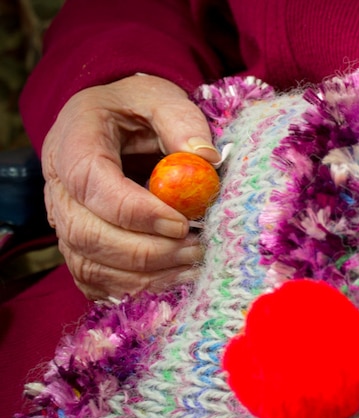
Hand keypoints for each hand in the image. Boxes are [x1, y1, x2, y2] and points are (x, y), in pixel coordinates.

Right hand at [41, 74, 219, 299]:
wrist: (115, 119)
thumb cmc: (137, 108)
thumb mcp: (160, 97)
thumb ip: (182, 121)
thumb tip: (207, 159)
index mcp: (74, 143)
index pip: (92, 185)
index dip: (135, 211)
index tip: (181, 222)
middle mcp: (59, 187)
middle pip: (87, 234)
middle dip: (146, 251)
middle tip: (195, 248)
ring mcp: (65, 220)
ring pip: (89, 263)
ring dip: (143, 275)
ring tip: (191, 265)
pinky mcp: (79, 244)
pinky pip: (94, 279)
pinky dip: (131, 288)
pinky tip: (170, 279)